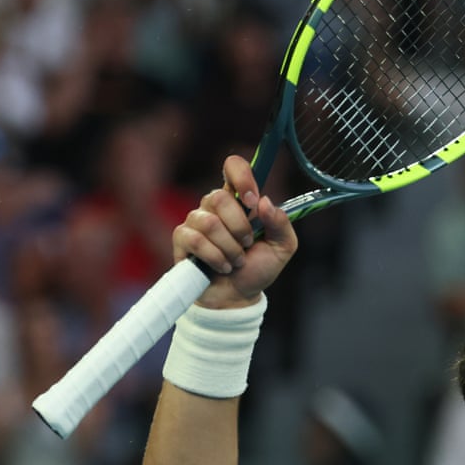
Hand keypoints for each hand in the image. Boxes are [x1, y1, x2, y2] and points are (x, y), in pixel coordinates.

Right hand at [172, 156, 297, 308]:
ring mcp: (196, 221)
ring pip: (209, 222)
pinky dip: (215, 257)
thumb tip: (265, 202)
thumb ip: (281, 224)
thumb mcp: (282, 248)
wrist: (237, 298)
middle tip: (247, 244)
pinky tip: (223, 267)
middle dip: (240, 227)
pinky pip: (195, 239)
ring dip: (229, 247)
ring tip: (236, 260)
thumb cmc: (258, 269)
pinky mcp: (182, 239)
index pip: (233, 167)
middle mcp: (215, 207)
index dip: (241, 177)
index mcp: (240, 201)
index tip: (253, 200)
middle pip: (220, 197)